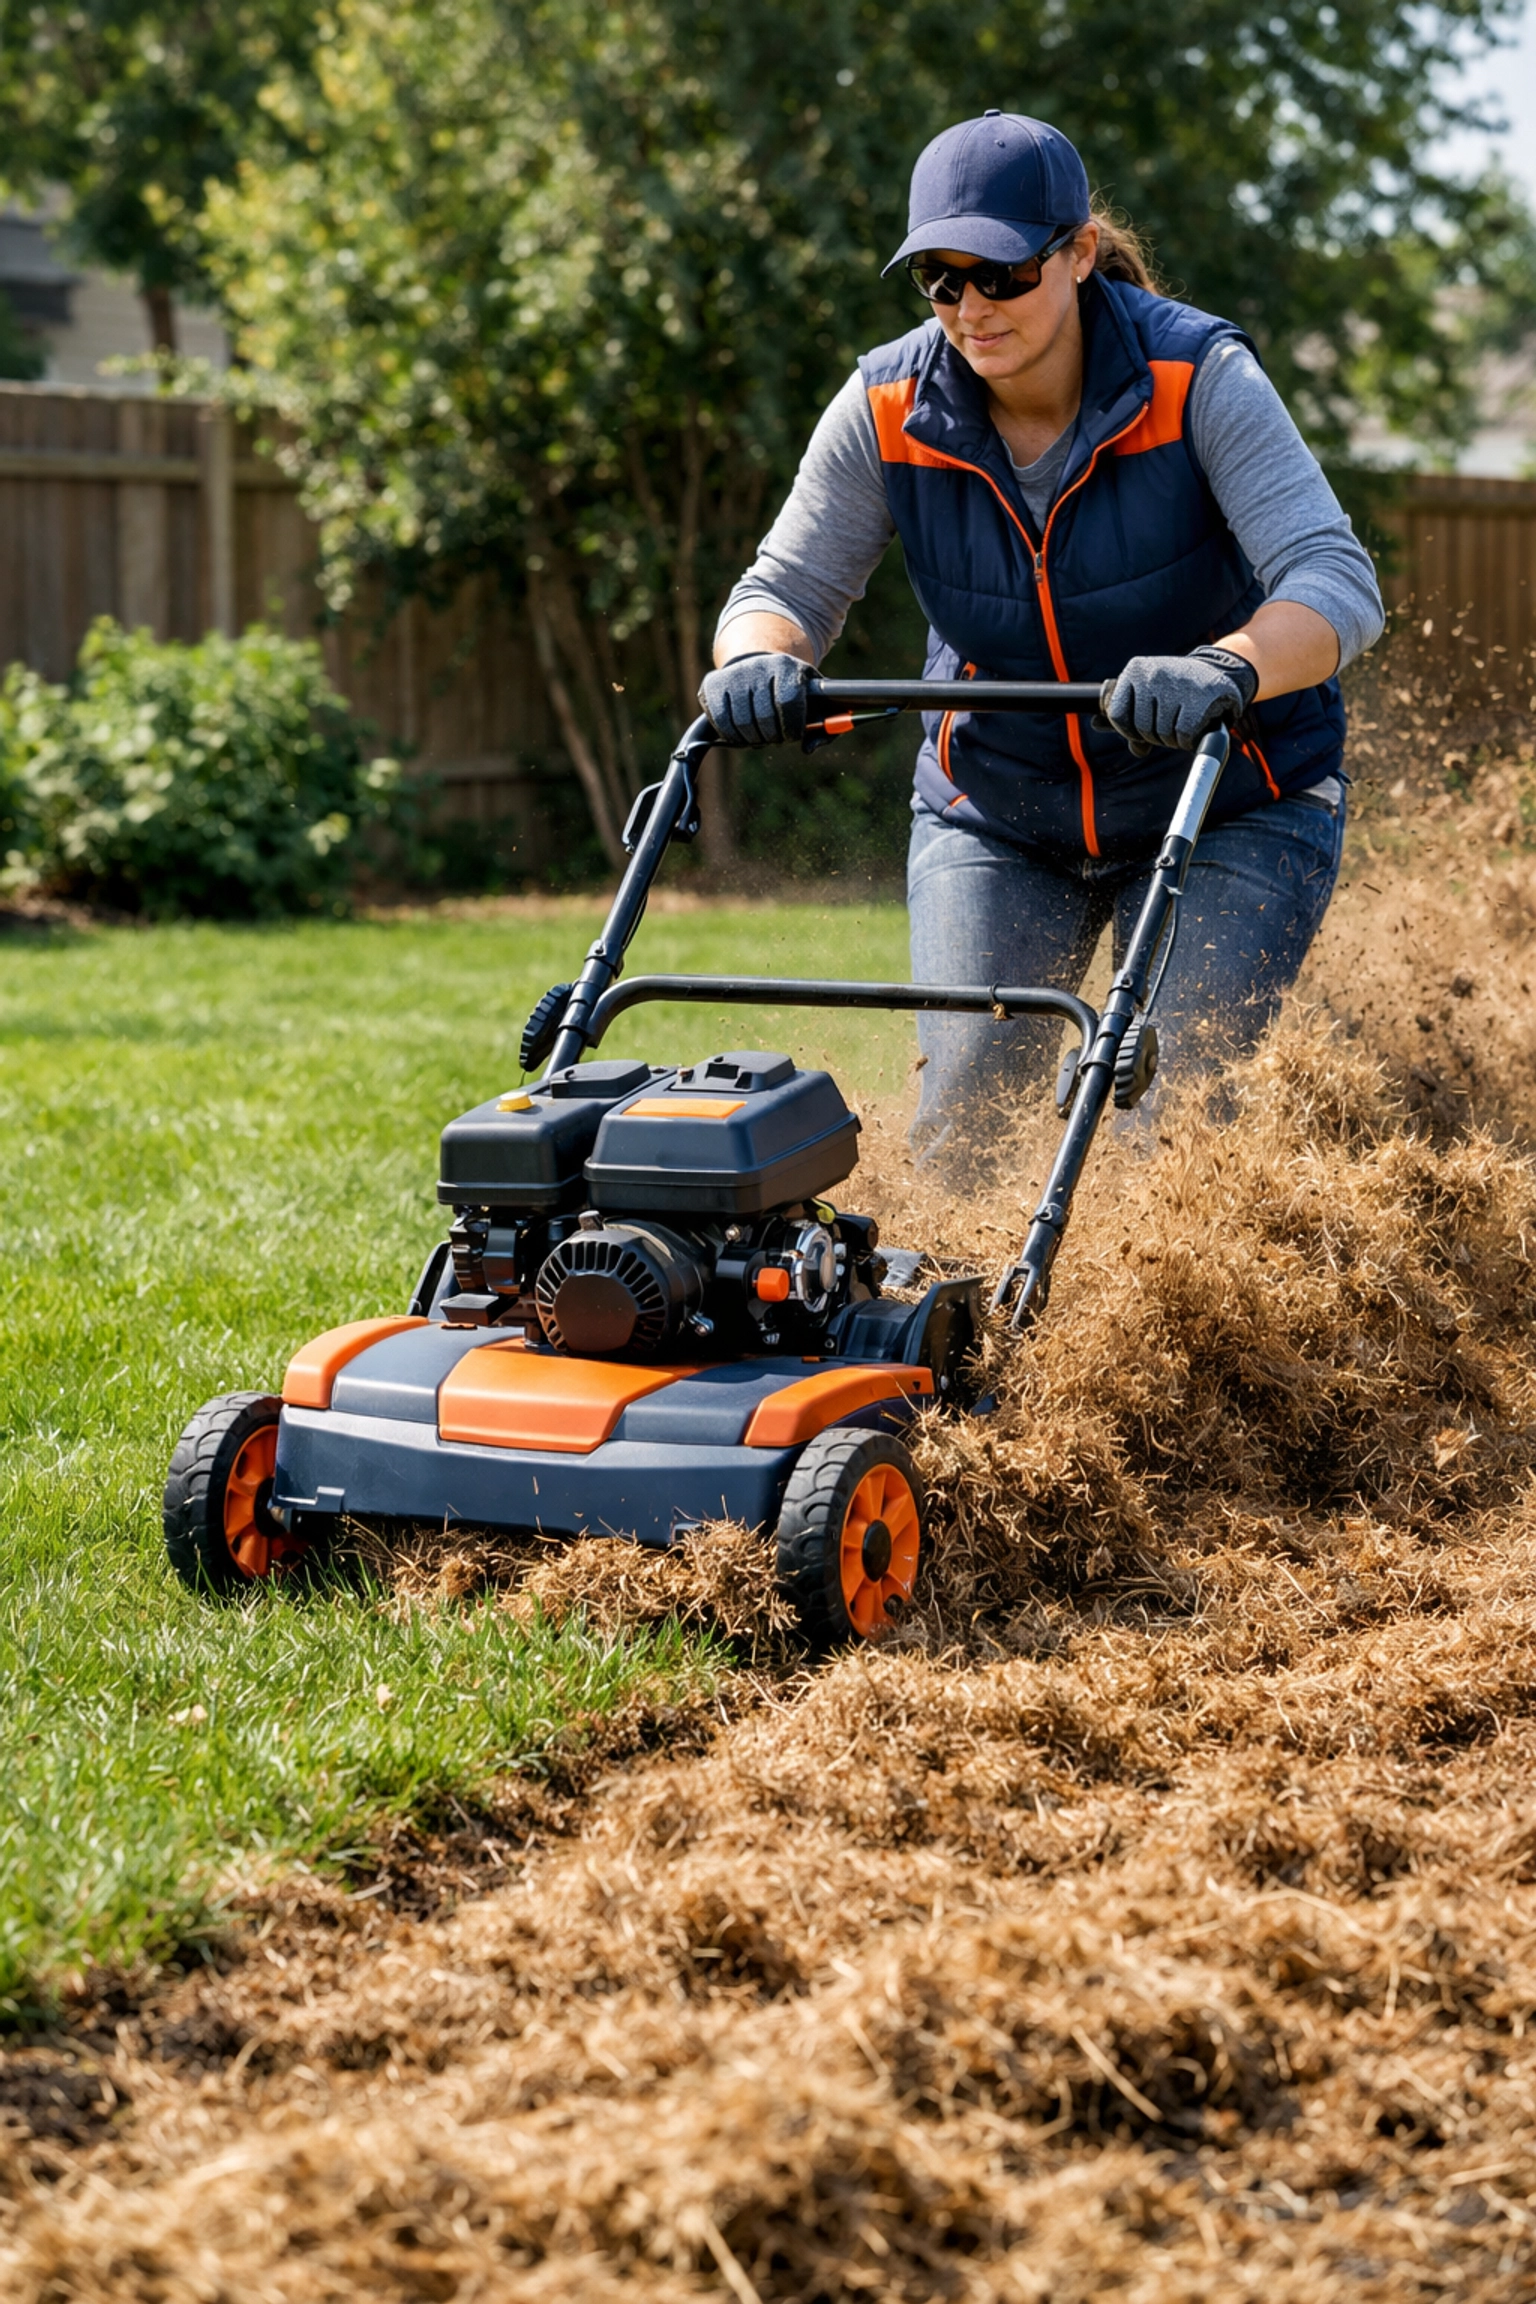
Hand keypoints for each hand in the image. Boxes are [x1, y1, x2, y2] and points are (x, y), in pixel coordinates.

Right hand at [699, 652, 811, 745]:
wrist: (757, 663)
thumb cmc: (791, 690)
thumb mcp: (813, 700)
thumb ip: (824, 727)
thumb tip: (808, 749)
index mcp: (787, 667)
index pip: (789, 702)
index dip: (792, 728)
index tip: (792, 735)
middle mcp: (758, 666)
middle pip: (764, 716)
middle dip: (772, 736)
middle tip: (774, 737)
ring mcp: (733, 674)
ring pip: (742, 723)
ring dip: (753, 739)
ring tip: (760, 735)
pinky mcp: (712, 684)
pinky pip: (721, 721)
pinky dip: (733, 736)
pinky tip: (742, 733)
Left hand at [1100, 646, 1258, 755]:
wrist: (1221, 672)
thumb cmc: (1177, 688)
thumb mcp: (1148, 693)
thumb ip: (1124, 712)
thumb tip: (1095, 724)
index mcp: (1135, 670)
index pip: (1116, 715)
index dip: (1128, 730)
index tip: (1142, 729)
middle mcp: (1153, 674)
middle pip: (1140, 728)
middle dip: (1155, 735)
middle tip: (1170, 722)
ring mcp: (1176, 685)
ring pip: (1162, 734)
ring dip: (1174, 738)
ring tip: (1184, 720)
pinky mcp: (1199, 699)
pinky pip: (1183, 736)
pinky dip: (1189, 740)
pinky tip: (1196, 726)